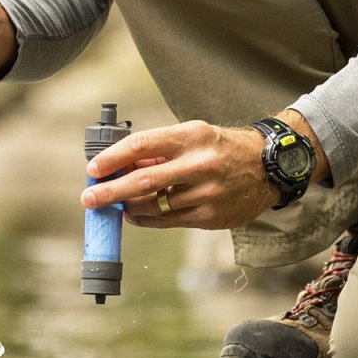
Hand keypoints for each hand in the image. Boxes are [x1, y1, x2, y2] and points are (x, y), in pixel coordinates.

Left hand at [80, 120, 277, 231]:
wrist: (269, 167)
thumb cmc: (220, 148)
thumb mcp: (193, 136)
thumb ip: (157, 150)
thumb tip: (118, 166)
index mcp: (192, 136)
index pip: (142, 145)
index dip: (112, 158)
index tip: (93, 169)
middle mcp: (200, 164)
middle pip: (144, 181)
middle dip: (110, 191)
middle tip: (89, 198)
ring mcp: (207, 192)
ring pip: (154, 206)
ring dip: (127, 207)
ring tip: (115, 204)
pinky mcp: (211, 216)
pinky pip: (168, 221)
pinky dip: (145, 219)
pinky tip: (134, 214)